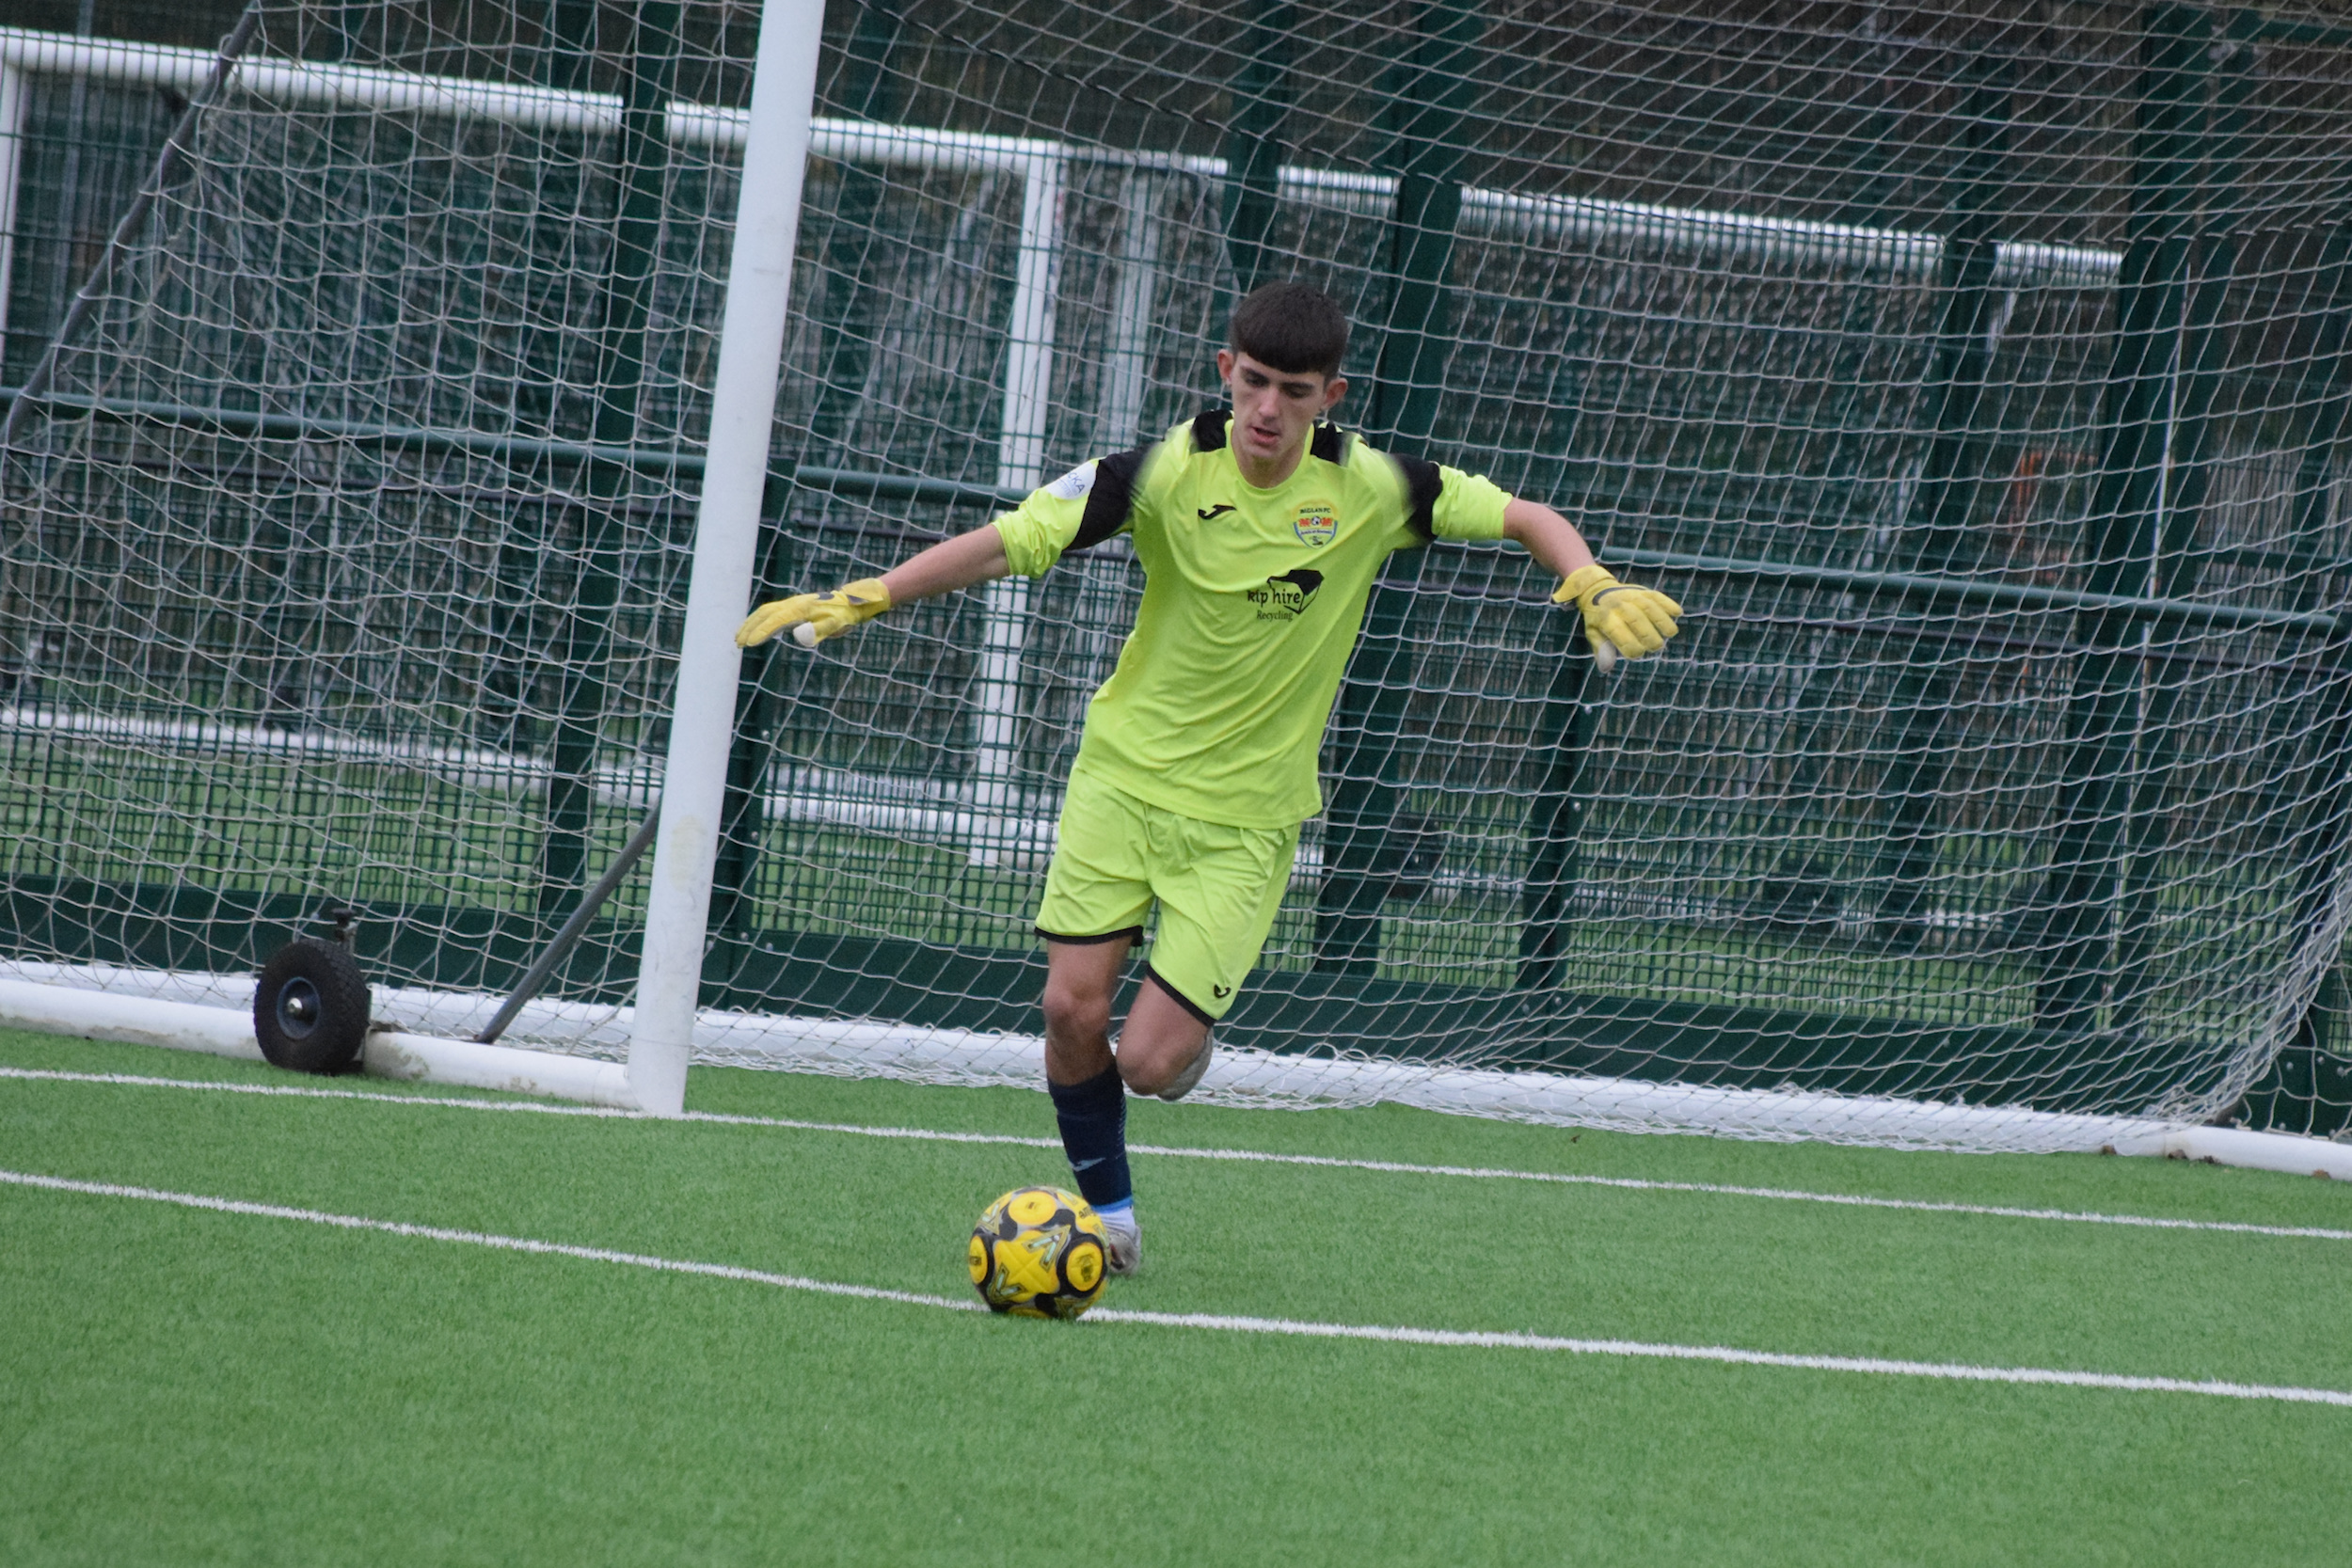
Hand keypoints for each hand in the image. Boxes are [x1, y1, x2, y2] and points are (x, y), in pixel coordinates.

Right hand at [734, 578, 892, 647]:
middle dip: (749, 628)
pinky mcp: (793, 608)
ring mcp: (791, 604)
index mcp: (800, 609)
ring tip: (738, 638)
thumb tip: (800, 635)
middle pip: (764, 614)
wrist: (849, 604)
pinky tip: (754, 630)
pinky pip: (771, 613)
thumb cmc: (842, 617)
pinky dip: (759, 621)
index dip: (761, 632)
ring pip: (765, 612)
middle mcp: (793, 604)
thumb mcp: (835, 625)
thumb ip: (819, 631)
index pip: (776, 621)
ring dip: (750, 624)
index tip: (749, 644)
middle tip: (737, 643)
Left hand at [1552, 564, 1680, 669]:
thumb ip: (1601, 649)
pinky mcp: (1643, 591)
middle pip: (1637, 621)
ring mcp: (1631, 596)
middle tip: (1656, 647)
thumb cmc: (1598, 619)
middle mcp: (1618, 606)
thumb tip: (1606, 668)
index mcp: (1605, 619)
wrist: (1597, 590)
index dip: (1632, 649)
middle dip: (1651, 637)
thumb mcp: (1593, 633)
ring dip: (1663, 621)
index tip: (1638, 654)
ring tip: (1670, 634)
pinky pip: (1658, 596)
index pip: (1621, 636)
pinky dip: (1669, 604)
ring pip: (1650, 607)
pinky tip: (1678, 614)